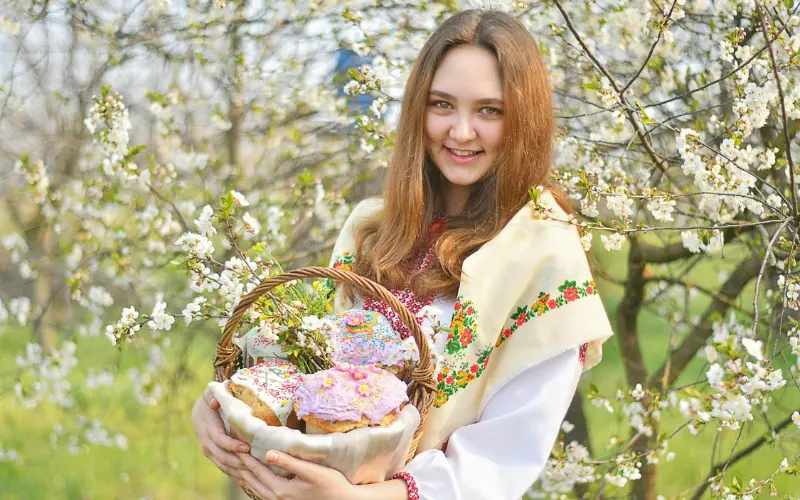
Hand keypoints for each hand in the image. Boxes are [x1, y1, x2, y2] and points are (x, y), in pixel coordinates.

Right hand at [191, 386, 250, 485]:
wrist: (199, 409)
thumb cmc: (211, 399)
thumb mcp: (210, 393)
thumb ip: (212, 395)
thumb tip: (214, 402)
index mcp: (207, 428)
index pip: (219, 440)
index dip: (232, 445)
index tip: (246, 447)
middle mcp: (206, 443)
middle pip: (222, 457)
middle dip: (239, 462)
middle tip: (255, 464)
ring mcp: (209, 451)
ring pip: (223, 465)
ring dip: (238, 470)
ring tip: (255, 473)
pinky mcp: (213, 456)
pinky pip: (224, 467)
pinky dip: (235, 474)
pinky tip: (247, 479)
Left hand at [237, 450, 356, 499]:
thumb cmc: (331, 485)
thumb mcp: (311, 471)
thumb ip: (289, 462)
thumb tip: (268, 453)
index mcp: (281, 490)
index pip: (258, 471)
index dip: (247, 457)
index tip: (238, 445)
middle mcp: (277, 499)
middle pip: (253, 481)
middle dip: (242, 467)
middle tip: (233, 452)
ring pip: (257, 489)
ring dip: (247, 476)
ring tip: (239, 464)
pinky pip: (264, 492)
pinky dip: (256, 483)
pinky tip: (256, 478)